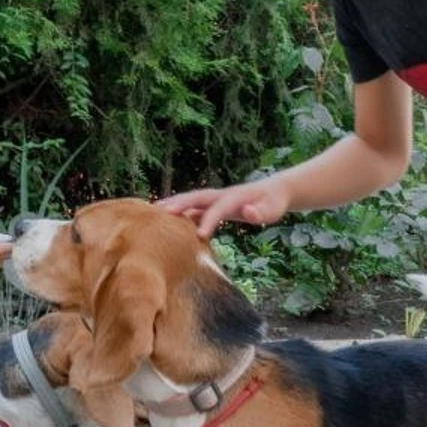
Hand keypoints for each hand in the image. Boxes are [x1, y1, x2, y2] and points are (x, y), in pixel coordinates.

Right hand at [155, 178, 289, 238]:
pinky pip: (193, 207)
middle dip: (178, 204)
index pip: (218, 208)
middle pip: (196, 197)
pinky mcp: (214, 205)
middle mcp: (221, 195)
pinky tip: (166, 221)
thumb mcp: (273, 210)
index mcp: (235, 197)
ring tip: (151, 213)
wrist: (275, 191)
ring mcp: (216, 199)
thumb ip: (261, 212)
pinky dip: (179, 211)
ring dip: (173, 204)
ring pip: (191, 200)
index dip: (209, 220)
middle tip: (157, 213)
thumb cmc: (273, 203)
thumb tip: (249, 213)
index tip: (199, 235)